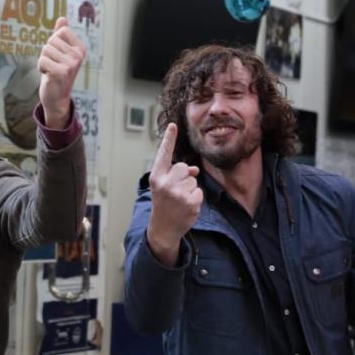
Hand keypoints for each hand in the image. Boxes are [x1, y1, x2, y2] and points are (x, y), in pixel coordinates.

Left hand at [38, 17, 86, 128]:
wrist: (57, 97)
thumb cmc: (57, 72)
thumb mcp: (60, 52)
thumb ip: (62, 36)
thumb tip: (62, 18)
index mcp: (80, 48)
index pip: (61, 31)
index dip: (54, 42)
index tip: (58, 55)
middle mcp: (78, 55)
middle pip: (51, 40)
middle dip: (47, 52)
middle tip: (53, 65)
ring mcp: (70, 64)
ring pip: (45, 50)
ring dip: (44, 61)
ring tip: (51, 70)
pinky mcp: (61, 72)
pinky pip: (42, 60)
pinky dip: (41, 68)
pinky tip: (48, 76)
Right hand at [146, 123, 202, 265]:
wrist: (163, 228)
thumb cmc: (164, 204)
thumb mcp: (164, 187)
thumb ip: (176, 175)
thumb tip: (195, 169)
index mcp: (156, 177)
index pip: (163, 155)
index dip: (169, 139)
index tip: (173, 125)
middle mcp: (165, 183)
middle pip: (184, 167)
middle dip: (184, 177)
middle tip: (175, 192)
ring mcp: (177, 193)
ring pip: (193, 179)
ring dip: (190, 188)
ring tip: (179, 200)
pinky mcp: (190, 201)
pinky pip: (199, 191)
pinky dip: (195, 198)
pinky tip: (186, 207)